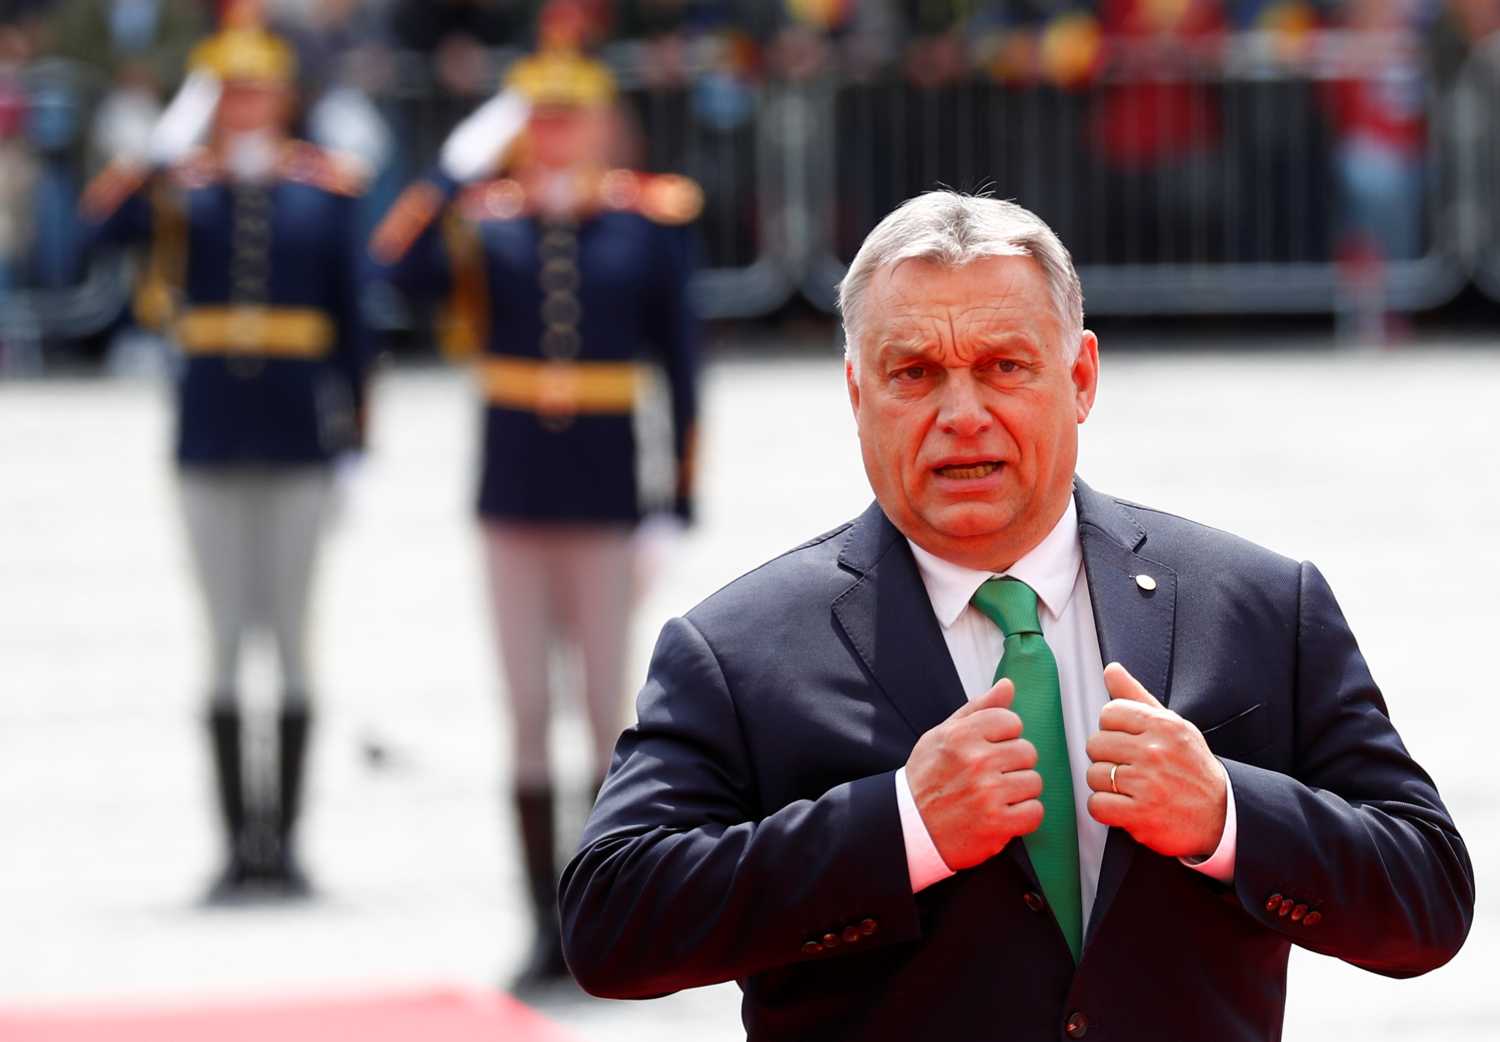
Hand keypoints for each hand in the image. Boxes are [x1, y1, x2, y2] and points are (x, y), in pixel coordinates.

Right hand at [905, 678, 1043, 870]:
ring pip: (1034, 782)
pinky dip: (1023, 816)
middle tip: (991, 776)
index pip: (1011, 721)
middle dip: (1013, 764)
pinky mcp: (998, 824)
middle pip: (1028, 751)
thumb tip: (1007, 686)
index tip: (989, 749)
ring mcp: (988, 794)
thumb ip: (977, 709)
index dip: (1003, 736)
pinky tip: (1003, 814)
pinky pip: (1035, 811)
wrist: (910, 827)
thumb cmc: (927, 779)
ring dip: (1019, 791)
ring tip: (996, 796)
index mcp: (961, 736)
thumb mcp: (942, 735)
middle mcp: (976, 762)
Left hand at [1084, 662, 1227, 858]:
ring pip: (1093, 775)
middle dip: (1107, 758)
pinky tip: (1125, 807)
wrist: (1222, 816)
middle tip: (1128, 768)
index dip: (1112, 730)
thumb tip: (1112, 669)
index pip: (1109, 713)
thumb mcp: (1174, 727)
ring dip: (1106, 786)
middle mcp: (1155, 752)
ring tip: (1130, 789)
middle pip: (1095, 744)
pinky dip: (1106, 809)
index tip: (1127, 742)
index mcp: (1163, 726)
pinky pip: (1097, 804)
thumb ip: (1137, 697)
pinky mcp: (1140, 814)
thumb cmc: (1193, 769)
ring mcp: (1147, 784)